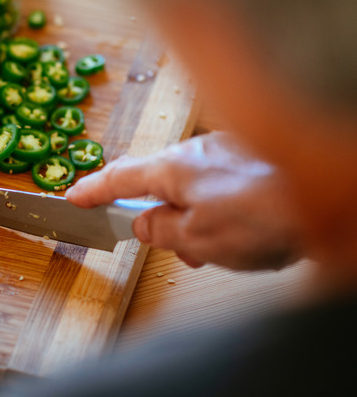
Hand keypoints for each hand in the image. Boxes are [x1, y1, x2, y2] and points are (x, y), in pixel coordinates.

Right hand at [66, 132, 302, 269]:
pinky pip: (221, 183)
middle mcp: (196, 150)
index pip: (118, 178)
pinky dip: (220, 208)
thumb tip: (144, 224)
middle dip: (162, 217)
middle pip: (160, 183)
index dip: (92, 191)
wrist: (326, 195)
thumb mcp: (195, 238)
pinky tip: (242, 231)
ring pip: (194, 186)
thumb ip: (160, 231)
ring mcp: (226, 150)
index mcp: (172, 168)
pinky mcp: (253, 156)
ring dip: (196, 217)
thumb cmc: (263, 217)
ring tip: (217, 249)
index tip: (73, 197)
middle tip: (175, 248)